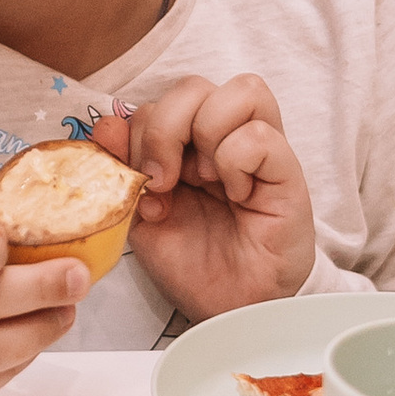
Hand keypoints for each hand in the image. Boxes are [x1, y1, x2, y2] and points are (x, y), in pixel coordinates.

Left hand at [91, 77, 313, 319]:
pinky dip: (235, 161)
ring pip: (240, 92)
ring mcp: (262, 149)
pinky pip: (259, 136)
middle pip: (194, 86)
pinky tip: (237, 195)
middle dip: (165, 130)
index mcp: (189, 142)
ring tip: (204, 180)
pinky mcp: (288, 172)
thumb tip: (106, 124)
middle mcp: (226, 135)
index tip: (141, 183)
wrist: (228, 310)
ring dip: (206, 134)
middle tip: (164, 181)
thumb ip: (124, 168)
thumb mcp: (142, 214)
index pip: (161, 99)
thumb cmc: (193, 262)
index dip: (140, 133)